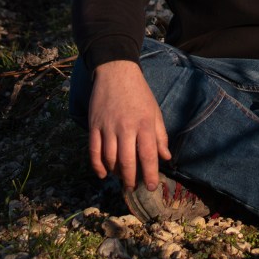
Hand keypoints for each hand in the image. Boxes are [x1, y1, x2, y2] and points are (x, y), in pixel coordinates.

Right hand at [87, 59, 170, 190]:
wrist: (116, 72)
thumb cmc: (139, 93)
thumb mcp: (155, 111)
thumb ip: (160, 135)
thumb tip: (165, 157)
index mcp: (145, 124)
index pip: (148, 155)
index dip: (150, 174)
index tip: (151, 186)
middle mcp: (126, 127)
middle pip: (127, 162)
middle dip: (131, 179)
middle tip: (133, 187)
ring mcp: (108, 127)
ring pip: (110, 159)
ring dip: (115, 173)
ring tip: (121, 177)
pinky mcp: (94, 125)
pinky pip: (94, 151)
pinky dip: (97, 166)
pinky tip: (103, 173)